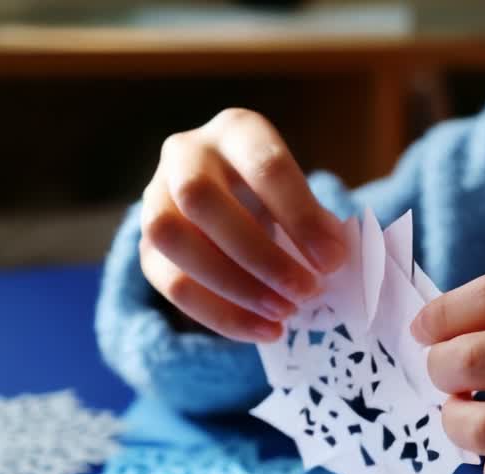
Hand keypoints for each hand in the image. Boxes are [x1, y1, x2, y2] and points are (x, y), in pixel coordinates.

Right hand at [138, 108, 346, 341]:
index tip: (333, 261)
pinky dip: (219, 314)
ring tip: (283, 314)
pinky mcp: (147, 245)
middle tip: (306, 293)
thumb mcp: (305, 197)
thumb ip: (320, 224)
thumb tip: (337, 259)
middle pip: (201, 198)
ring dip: (232, 286)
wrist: (233, 203)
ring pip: (171, 239)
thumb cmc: (281, 199)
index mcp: (238, 131)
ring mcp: (156, 197)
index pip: (264, 165)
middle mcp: (187, 154)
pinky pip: (168, 283)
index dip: (300, 216)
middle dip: (258, 255)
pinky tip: (262, 330)